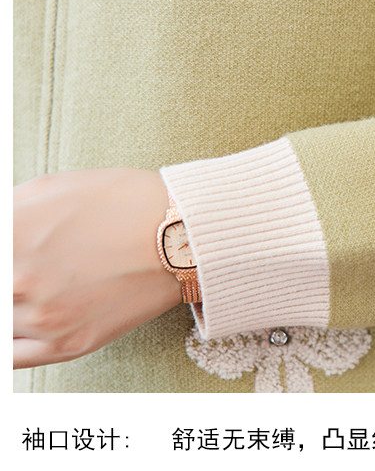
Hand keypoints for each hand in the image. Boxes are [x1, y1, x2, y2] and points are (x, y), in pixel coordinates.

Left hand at [13, 168, 182, 368]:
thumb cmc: (122, 203)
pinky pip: (11, 359)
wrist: (183, 236)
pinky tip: (24, 321)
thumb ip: (5, 214)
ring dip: (13, 305)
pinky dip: (9, 341)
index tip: (13, 256)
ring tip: (42, 286)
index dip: (4, 256)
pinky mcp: (67, 345)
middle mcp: (16, 283)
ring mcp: (42, 319)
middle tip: (32, 269)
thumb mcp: (46, 188)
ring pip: (1, 322)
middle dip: (11, 276)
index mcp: (7, 237)